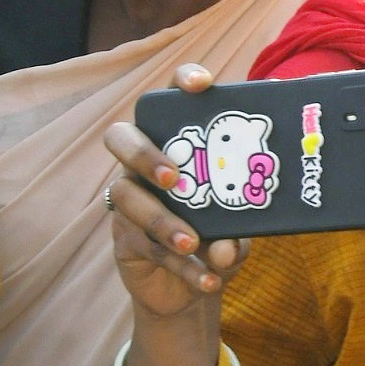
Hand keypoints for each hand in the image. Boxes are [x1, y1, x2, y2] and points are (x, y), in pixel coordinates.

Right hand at [104, 64, 249, 322]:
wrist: (198, 283)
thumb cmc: (223, 231)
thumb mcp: (242, 221)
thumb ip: (240, 225)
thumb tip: (227, 243)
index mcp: (178, 142)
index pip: (170, 99)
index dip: (181, 82)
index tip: (202, 85)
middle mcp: (145, 162)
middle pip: (122, 137)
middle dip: (144, 153)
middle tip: (174, 177)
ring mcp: (130, 199)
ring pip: (129, 198)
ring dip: (164, 222)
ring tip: (194, 243)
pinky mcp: (125, 238)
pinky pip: (146, 247)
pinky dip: (181, 266)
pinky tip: (208, 278)